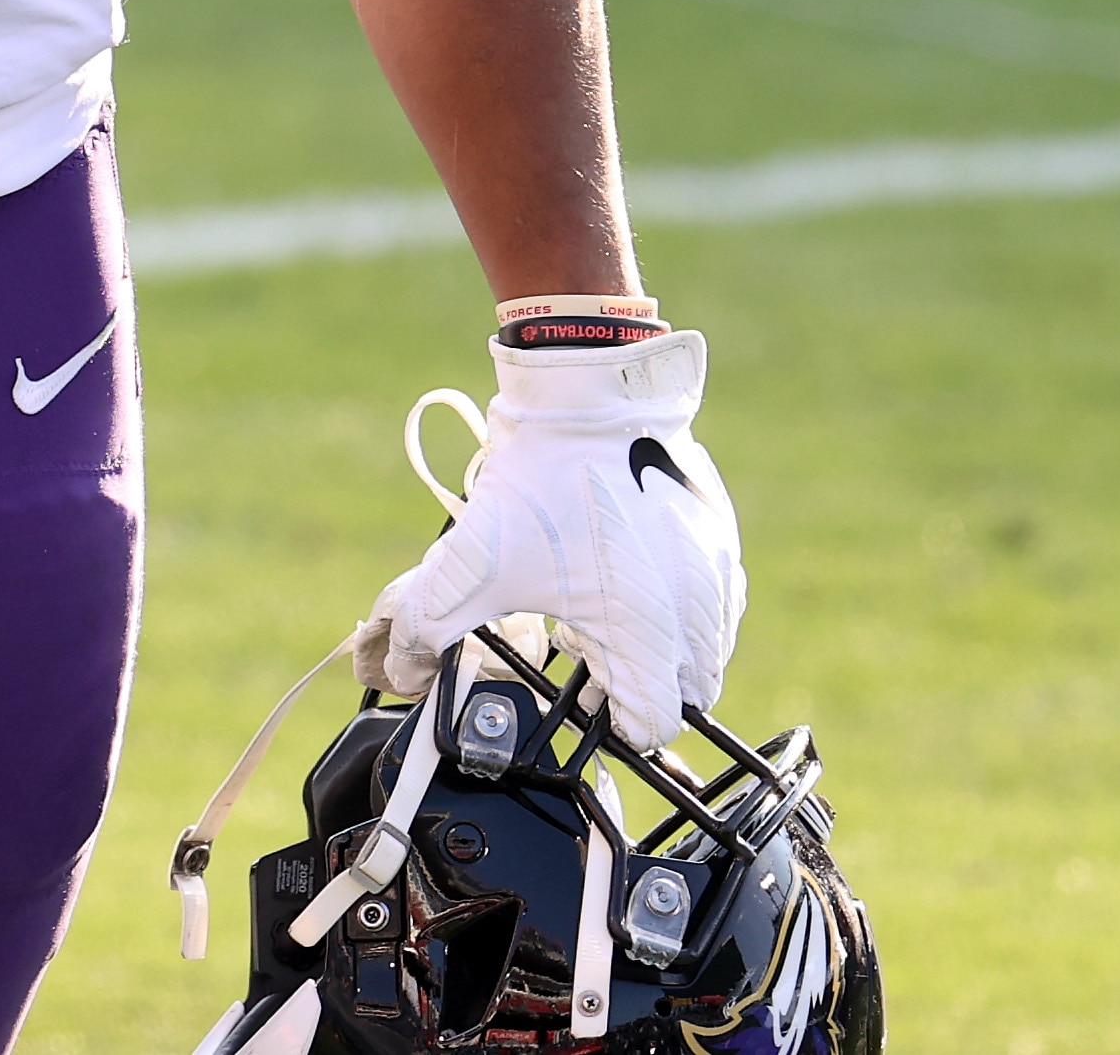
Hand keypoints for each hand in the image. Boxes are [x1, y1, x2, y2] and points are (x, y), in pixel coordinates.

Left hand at [369, 328, 744, 751]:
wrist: (589, 393)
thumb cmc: (540, 484)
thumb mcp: (470, 562)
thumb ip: (426, 628)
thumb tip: (398, 671)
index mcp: (645, 636)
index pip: (649, 726)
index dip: (609, 724)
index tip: (582, 700)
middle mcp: (696, 613)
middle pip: (683, 692)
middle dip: (640, 685)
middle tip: (591, 654)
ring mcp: (717, 570)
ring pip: (705, 646)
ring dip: (664, 647)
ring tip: (608, 614)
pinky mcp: (721, 531)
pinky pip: (716, 595)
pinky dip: (683, 602)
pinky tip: (637, 575)